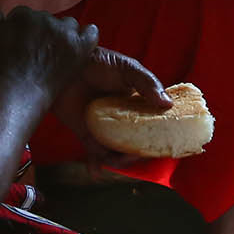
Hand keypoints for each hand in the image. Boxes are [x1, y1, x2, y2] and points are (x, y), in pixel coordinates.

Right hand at [0, 6, 99, 95]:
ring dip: (61, 36)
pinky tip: (79, 50)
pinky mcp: (79, 49)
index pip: (23, 16)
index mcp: (20, 15)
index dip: (20, 31)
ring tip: (53, 56)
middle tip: (34, 55)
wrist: (8, 102)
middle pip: (45, 21)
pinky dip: (85, 38)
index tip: (18, 46)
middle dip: (40, 34)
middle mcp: (43, 19)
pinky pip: (91, 32)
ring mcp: (63, 33)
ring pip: (68, 25)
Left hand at [51, 46, 168, 163]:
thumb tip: (168, 105)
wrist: (64, 66)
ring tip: (119, 160)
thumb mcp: (127, 69)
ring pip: (117, 152)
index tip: (166, 145)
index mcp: (136, 104)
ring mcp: (104, 127)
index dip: (159, 137)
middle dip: (139, 153)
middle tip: (138, 155)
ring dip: (119, 161)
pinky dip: (95, 164)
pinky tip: (96, 171)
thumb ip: (147, 84)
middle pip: (136, 143)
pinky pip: (94, 153)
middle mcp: (122, 118)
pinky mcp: (86, 133)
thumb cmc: (97, 62)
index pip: (153, 124)